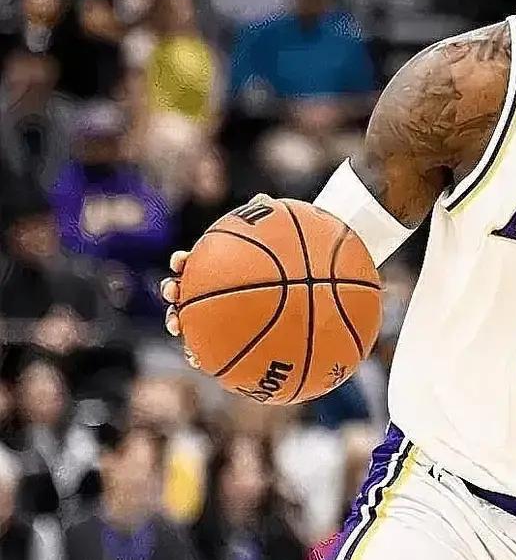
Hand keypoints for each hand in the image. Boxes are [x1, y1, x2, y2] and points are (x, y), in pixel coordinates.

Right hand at [161, 194, 274, 368]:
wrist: (299, 286)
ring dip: (177, 323)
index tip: (182, 260)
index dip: (183, 261)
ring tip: (177, 327)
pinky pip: (210, 347)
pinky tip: (201, 360)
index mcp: (218, 267)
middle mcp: (211, 289)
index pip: (194, 262)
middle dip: (172, 290)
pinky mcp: (225, 337)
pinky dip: (201, 353)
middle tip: (173, 291)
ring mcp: (216, 314)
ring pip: (189, 319)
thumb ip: (268, 218)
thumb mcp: (281, 238)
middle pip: (183, 289)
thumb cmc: (286, 258)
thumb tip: (262, 199)